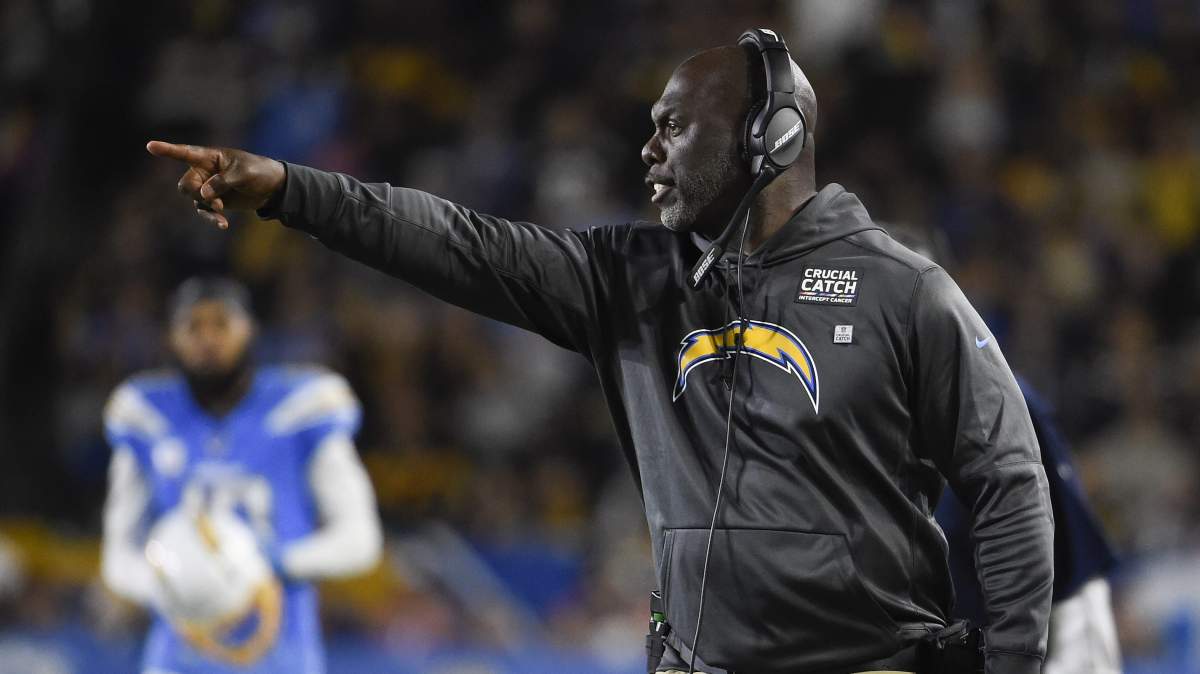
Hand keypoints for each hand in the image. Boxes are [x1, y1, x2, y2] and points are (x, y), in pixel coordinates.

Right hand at [146, 141, 286, 228]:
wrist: (272, 187)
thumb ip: (222, 182)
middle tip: (215, 200)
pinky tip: (223, 225)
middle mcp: (204, 171)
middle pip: (186, 184)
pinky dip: (212, 218)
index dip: (167, 150)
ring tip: (222, 211)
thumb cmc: (258, 172)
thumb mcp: (243, 174)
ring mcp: (208, 186)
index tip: (150, 146)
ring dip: (207, 206)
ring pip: (194, 199)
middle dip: (196, 194)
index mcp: (210, 157)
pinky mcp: (214, 201)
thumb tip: (203, 194)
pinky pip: (205, 210)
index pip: (185, 152)